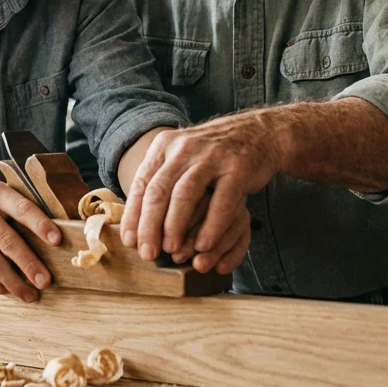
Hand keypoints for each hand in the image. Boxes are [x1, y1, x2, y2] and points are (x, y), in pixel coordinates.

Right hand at [0, 181, 59, 301]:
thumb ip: (17, 210)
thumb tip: (53, 242)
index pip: (22, 208)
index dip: (40, 225)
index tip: (57, 241)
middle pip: (8, 241)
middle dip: (29, 264)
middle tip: (46, 281)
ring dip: (14, 283)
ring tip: (30, 295)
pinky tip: (7, 291)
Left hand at [120, 114, 280, 271]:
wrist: (258, 132)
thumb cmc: (213, 155)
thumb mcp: (182, 157)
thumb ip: (160, 180)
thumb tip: (135, 220)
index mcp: (165, 145)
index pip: (142, 183)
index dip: (134, 215)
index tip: (129, 242)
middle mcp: (185, 148)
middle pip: (159, 190)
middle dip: (150, 226)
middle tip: (147, 254)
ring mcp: (211, 157)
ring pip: (185, 194)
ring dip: (175, 226)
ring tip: (171, 251)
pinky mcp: (237, 168)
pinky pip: (221, 201)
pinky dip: (210, 226)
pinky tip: (203, 245)